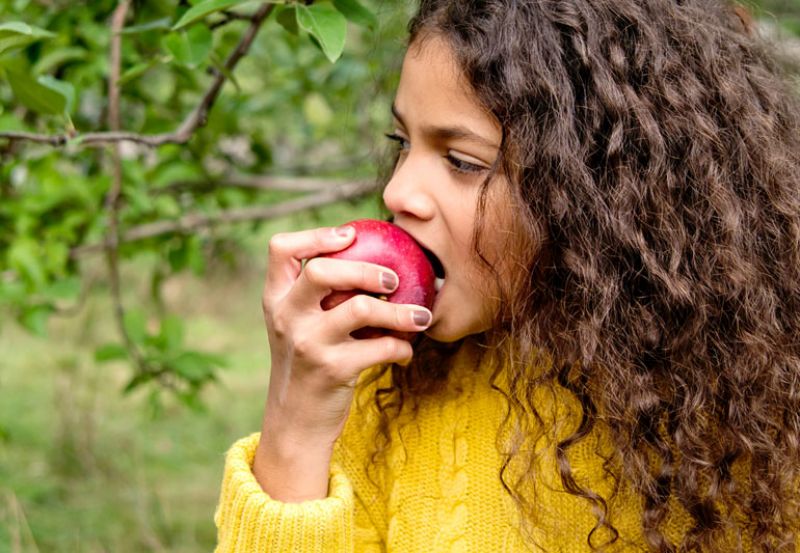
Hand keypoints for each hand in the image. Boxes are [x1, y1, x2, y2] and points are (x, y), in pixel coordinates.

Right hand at [259, 224, 432, 456]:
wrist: (295, 422)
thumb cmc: (306, 364)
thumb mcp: (295, 325)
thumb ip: (315, 295)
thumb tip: (371, 258)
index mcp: (275, 299)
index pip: (280, 249)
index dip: (316, 235)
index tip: (350, 235)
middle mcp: (287, 317)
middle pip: (322, 270)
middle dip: (366, 269)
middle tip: (393, 280)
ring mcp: (308, 343)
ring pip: (360, 307)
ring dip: (399, 312)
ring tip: (420, 317)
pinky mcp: (332, 370)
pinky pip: (380, 347)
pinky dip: (401, 347)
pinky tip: (406, 352)